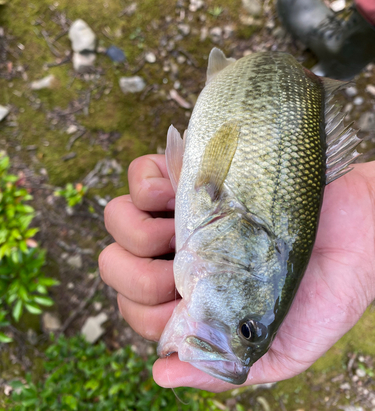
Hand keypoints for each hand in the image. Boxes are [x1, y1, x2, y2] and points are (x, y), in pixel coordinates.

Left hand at [99, 155, 374, 391]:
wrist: (359, 232)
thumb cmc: (324, 291)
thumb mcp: (281, 349)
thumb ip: (223, 368)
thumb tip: (160, 373)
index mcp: (192, 300)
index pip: (133, 310)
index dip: (142, 308)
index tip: (182, 298)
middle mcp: (179, 257)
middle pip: (114, 265)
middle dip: (136, 272)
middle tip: (183, 267)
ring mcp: (184, 214)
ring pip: (117, 218)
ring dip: (135, 228)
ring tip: (180, 229)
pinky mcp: (196, 175)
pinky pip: (142, 174)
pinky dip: (146, 184)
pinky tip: (174, 192)